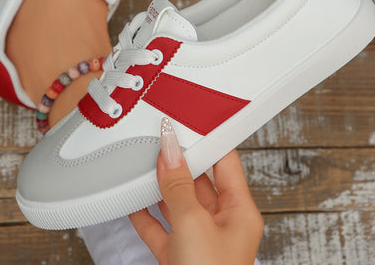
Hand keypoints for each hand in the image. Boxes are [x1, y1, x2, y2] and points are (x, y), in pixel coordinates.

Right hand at [130, 118, 262, 264]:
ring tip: (145, 165)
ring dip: (162, 188)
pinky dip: (147, 215)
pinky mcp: (179, 257)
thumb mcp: (192, 224)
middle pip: (200, 182)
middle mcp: (223, 225)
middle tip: (163, 141)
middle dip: (181, 163)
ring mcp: (200, 241)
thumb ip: (178, 186)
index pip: (226, 163)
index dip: (208, 140)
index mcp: (240, 212)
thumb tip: (170, 152)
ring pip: (180, 204)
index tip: (189, 123)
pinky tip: (134, 202)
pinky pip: (161, 228)